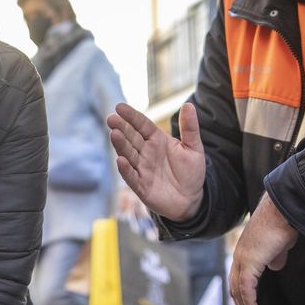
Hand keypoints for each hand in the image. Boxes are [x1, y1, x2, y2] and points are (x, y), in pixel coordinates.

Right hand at [107, 102, 206, 220]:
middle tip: (111, 119)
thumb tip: (189, 105)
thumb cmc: (191, 172)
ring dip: (121, 145)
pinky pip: (131, 176)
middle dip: (121, 128)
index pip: (142, 125)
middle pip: (131, 137)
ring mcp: (142, 169)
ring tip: (114, 134)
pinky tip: (120, 160)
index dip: (131, 116)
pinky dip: (125, 169)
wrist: (191, 199)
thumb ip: (189, 128)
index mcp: (157, 140)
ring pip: (128, 154)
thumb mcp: (193, 148)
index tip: (119, 107)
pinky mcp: (141, 186)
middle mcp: (146, 153)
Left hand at [229, 195, 298, 304]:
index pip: (238, 275)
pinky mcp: (250, 262)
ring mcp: (243, 258)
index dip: (241, 291)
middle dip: (241, 303)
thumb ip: (275, 256)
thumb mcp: (279, 244)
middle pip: (235, 284)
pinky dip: (250, 303)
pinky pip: (247, 289)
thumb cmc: (284, 222)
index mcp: (245, 249)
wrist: (285, 210)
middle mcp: (240, 254)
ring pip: (239, 289)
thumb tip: (275, 266)